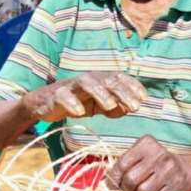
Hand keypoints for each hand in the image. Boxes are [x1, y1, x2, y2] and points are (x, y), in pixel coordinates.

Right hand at [22, 71, 146, 121]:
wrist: (47, 103)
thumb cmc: (80, 102)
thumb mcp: (100, 107)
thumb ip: (115, 108)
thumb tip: (128, 109)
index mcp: (102, 80)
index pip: (120, 78)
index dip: (133, 86)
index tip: (144, 98)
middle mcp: (89, 79)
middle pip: (108, 80)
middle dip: (123, 92)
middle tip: (135, 106)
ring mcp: (73, 86)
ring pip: (88, 83)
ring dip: (101, 93)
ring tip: (110, 106)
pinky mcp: (57, 95)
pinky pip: (64, 96)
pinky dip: (72, 103)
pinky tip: (80, 112)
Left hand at [107, 135, 190, 190]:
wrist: (184, 169)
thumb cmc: (153, 163)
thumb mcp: (139, 156)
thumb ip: (122, 165)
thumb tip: (103, 184)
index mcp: (146, 144)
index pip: (122, 164)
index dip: (113, 179)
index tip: (110, 188)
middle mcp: (159, 155)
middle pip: (131, 180)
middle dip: (126, 189)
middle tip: (129, 189)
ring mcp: (169, 170)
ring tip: (144, 188)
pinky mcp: (175, 185)